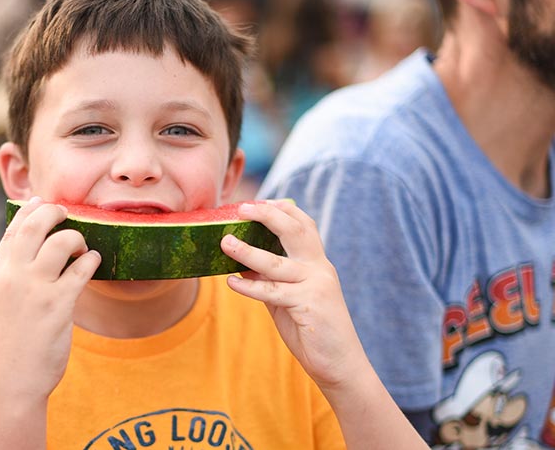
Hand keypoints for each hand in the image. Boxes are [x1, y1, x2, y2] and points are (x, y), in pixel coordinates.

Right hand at [0, 197, 100, 399]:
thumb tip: (36, 251)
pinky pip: (82, 269)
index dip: (27, 211)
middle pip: (34, 226)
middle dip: (53, 212)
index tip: (40, 201)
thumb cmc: (10, 345)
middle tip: (67, 214)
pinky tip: (94, 262)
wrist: (11, 383)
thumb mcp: (2, 304)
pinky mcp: (58, 305)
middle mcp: (13, 277)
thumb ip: (14, 277)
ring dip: (77, 238)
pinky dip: (91, 260)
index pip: (11, 232)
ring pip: (61, 242)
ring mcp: (35, 289)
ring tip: (82, 248)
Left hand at [221, 200, 368, 390]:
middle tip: (243, 208)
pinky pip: (272, 292)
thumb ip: (271, 280)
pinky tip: (232, 282)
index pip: (305, 225)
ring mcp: (316, 285)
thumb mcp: (289, 299)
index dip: (283, 209)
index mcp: (318, 264)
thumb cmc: (313, 331)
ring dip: (247, 251)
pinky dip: (249, 286)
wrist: (341, 366)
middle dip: (268, 215)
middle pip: (295, 230)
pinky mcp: (308, 305)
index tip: (259, 201)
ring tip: (225, 242)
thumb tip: (242, 266)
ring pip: (275, 262)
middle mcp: (320, 269)